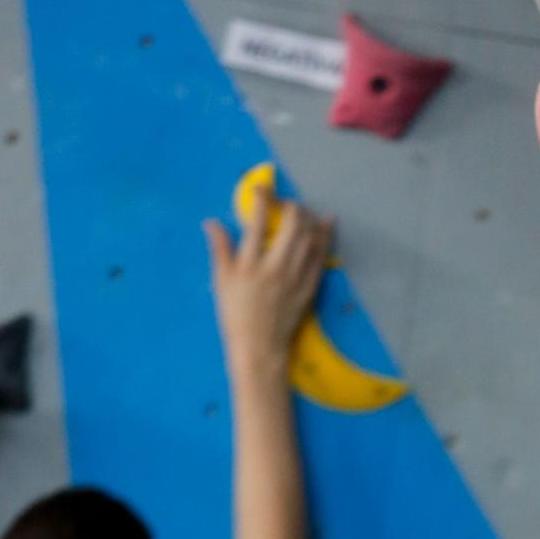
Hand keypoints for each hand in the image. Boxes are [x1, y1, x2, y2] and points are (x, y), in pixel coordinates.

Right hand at [204, 188, 331, 374]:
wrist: (259, 349)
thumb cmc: (236, 316)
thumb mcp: (221, 282)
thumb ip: (219, 249)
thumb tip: (211, 222)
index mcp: (249, 264)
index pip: (258, 221)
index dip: (262, 198)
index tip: (262, 189)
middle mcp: (275, 268)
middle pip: (292, 225)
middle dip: (291, 207)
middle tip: (285, 204)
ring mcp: (295, 279)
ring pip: (310, 239)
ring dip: (309, 219)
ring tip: (303, 212)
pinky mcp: (308, 289)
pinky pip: (321, 259)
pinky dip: (326, 239)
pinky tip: (328, 224)